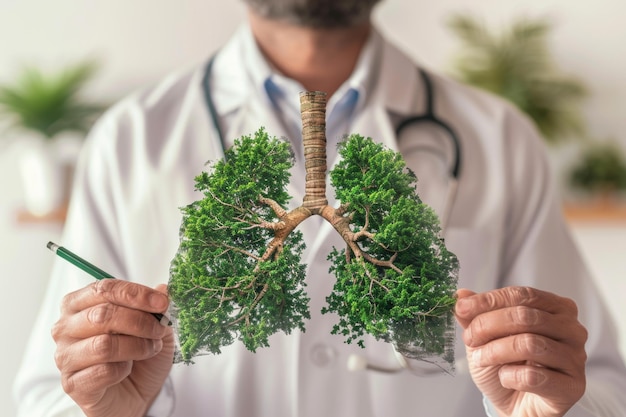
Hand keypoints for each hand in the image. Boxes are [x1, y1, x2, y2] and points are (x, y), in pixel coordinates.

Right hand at [52, 279, 174, 416]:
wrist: (135, 394)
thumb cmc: (139, 355)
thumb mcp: (154, 326)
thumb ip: (156, 306)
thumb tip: (163, 289)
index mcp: (79, 304)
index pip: (103, 289)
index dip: (135, 294)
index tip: (161, 302)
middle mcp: (66, 327)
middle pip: (102, 315)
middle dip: (140, 321)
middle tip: (160, 329)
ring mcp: (65, 356)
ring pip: (104, 344)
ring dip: (137, 346)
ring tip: (150, 349)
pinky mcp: (72, 384)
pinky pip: (103, 372)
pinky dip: (123, 369)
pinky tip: (128, 369)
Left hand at [455, 287, 587, 416]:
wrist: (514, 404)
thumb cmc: (506, 365)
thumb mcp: (484, 336)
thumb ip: (475, 315)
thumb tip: (461, 295)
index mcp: (556, 307)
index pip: (521, 295)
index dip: (488, 300)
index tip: (462, 308)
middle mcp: (572, 329)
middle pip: (525, 316)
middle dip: (488, 326)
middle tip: (469, 338)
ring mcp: (576, 358)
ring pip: (529, 344)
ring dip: (495, 352)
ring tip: (481, 358)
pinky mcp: (573, 386)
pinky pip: (534, 377)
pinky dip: (510, 376)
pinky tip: (505, 377)